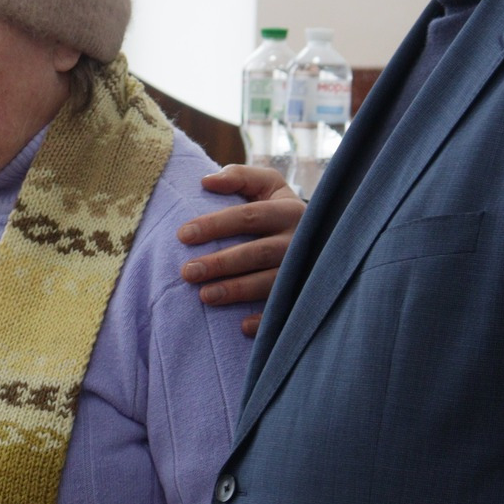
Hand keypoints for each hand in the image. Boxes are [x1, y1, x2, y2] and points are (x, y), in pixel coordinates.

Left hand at [179, 164, 303, 336]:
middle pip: (257, 252)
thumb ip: (239, 177)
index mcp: (288, 211)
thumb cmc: (278, 209)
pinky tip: (241, 326)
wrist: (321, 237)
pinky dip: (265, 320)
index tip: (183, 235)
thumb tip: (206, 181)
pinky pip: (285, 310)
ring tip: (204, 296)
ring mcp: (303, 270)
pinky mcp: (304, 294)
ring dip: (237, 290)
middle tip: (187, 272)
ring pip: (269, 283)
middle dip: (221, 263)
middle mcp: (298, 241)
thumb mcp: (267, 186)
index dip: (215, 225)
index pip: (248, 217)